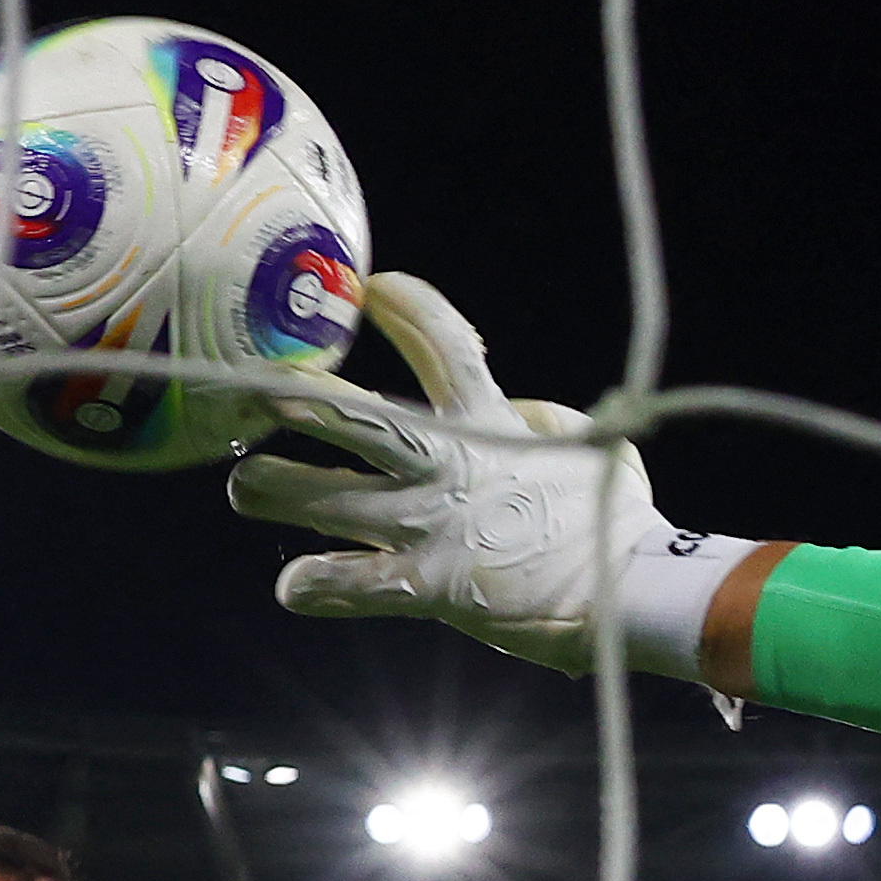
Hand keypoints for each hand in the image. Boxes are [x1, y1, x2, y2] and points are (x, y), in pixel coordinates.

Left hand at [231, 273, 701, 676]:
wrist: (635, 593)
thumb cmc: (613, 519)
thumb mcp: (586, 446)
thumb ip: (536, 419)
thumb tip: (513, 408)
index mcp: (494, 422)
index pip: (445, 344)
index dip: (408, 309)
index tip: (374, 287)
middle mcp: (451, 466)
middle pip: (360, 418)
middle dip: (302, 400)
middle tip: (254, 386)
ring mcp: (434, 526)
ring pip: (327, 500)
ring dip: (275, 491)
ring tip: (245, 487)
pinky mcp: (431, 585)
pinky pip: (352, 584)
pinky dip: (316, 586)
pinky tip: (296, 587)